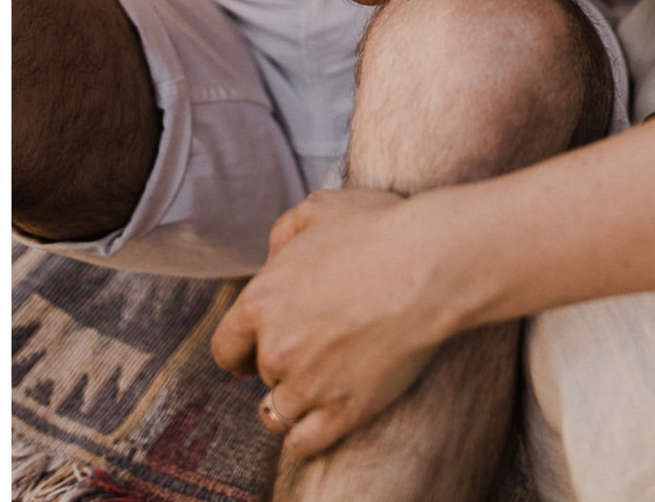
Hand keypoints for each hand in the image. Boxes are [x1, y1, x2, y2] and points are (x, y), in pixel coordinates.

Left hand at [209, 189, 461, 460]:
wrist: (429, 265)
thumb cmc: (376, 230)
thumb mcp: (315, 211)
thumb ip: (282, 237)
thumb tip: (274, 260)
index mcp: (259, 302)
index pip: (225, 346)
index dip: (239, 350)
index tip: (248, 355)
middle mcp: (275, 349)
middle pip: (260, 375)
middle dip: (277, 364)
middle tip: (307, 351)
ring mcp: (309, 385)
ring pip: (278, 412)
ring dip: (293, 400)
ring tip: (316, 385)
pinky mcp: (346, 411)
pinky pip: (305, 443)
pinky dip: (307, 436)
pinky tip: (320, 420)